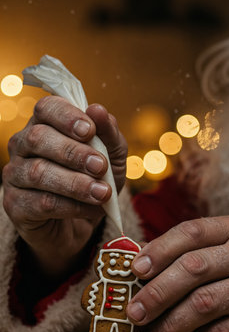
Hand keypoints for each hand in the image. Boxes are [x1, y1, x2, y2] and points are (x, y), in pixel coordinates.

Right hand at [2, 96, 126, 277]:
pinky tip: (93, 209)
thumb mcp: (111, 156)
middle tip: (100, 166)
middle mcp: (22, 146)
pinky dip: (72, 207)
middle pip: (38, 138)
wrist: (81, 222)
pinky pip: (42, 203)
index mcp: (44, 125)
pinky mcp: (16, 205)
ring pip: (38, 173)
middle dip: (73, 152)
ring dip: (75, 183)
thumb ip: (108, 134)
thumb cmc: (93, 180)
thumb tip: (98, 110)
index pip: (46, 108)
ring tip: (102, 193)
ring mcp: (15, 175)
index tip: (90, 130)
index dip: (66, 117)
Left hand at [127, 216, 228, 331]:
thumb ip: (182, 251)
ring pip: (206, 302)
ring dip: (171, 324)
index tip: (135, 270)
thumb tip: (136, 263)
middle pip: (194, 268)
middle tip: (134, 313)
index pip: (191, 232)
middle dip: (158, 292)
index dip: (160, 250)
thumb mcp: (219, 246)